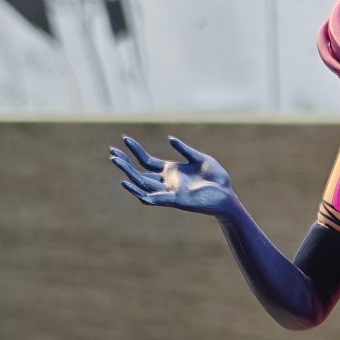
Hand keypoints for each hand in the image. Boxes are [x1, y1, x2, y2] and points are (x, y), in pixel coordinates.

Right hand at [110, 135, 236, 217]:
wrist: (227, 195)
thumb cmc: (217, 179)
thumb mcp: (200, 159)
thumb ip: (185, 150)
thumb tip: (170, 139)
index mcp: (171, 171)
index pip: (147, 161)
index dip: (135, 150)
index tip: (124, 138)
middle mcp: (167, 182)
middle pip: (140, 173)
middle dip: (125, 162)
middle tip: (111, 152)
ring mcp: (169, 192)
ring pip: (142, 184)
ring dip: (128, 173)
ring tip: (115, 161)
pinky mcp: (175, 201)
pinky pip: (152, 198)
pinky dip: (138, 192)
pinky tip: (127, 183)